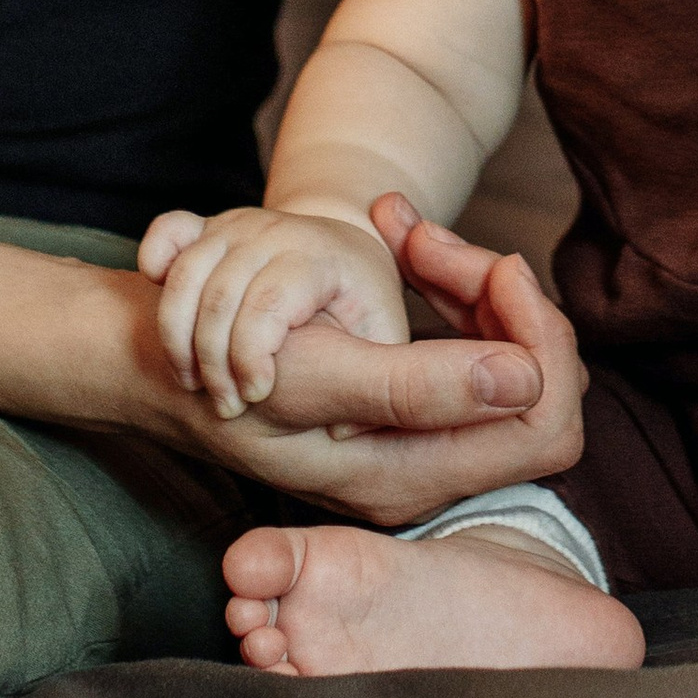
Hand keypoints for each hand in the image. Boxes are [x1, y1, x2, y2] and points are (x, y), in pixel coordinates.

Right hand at [138, 199, 405, 416]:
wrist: (337, 251)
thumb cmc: (358, 307)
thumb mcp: (383, 337)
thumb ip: (383, 382)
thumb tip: (348, 428)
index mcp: (321, 257)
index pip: (271, 300)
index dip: (253, 353)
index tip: (258, 395)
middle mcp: (276, 230)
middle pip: (220, 295)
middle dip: (213, 362)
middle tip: (228, 404)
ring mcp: (237, 224)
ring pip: (185, 275)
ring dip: (178, 339)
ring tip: (196, 382)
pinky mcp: (207, 226)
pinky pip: (167, 231)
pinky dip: (155, 261)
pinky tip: (159, 298)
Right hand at [153, 218, 586, 529]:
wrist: (152, 366)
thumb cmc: (219, 382)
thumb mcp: (315, 381)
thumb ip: (418, 389)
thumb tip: (528, 380)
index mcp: (417, 475)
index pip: (545, 421)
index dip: (539, 340)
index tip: (498, 264)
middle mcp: (425, 461)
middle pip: (531, 380)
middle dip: (494, 294)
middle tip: (427, 235)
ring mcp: (410, 429)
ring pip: (497, 346)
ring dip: (458, 274)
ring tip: (401, 222)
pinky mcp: (393, 394)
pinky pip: (460, 331)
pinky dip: (434, 279)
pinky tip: (398, 236)